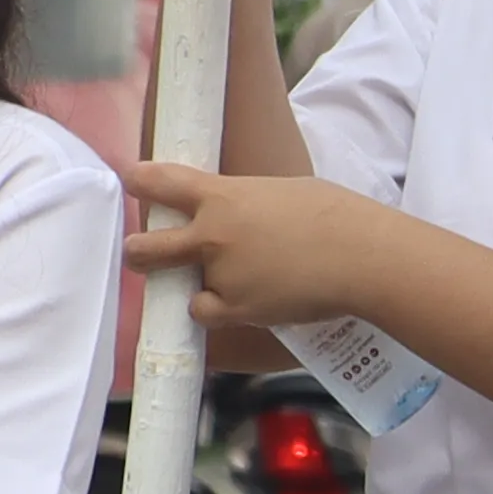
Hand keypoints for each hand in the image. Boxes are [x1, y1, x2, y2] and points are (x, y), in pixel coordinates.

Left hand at [122, 162, 390, 326]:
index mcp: (223, 195)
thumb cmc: (334, 216)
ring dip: (192, 286)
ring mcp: (221, 274)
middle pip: (147, 247)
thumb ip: (246, 203)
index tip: (132, 180)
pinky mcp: (236, 308)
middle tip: (138, 253)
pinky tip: (239, 303)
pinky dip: (216, 311)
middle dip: (137, 252)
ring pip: (179, 287)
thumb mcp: (281, 191)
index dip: (141, 181)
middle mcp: (212, 235)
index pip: (163, 182)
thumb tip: (237, 215)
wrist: (361, 256)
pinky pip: (205, 313)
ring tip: (225, 283)